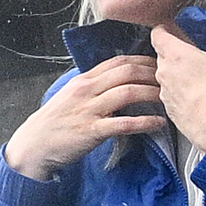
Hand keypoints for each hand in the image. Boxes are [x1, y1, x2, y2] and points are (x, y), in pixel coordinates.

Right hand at [3, 53, 164, 180]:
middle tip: (171, 79)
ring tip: (169, 98)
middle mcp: (86, 91)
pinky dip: (145, 122)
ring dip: (152, 94)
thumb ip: (93, 88)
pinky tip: (159, 123)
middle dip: (153, 73)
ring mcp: (89, 110)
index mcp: (83, 81)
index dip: (142, 60)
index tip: (160, 65)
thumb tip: (119, 84)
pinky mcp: (92, 131)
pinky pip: (124, 124)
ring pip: (128, 93)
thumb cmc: (55, 123)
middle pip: (126, 72)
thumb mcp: (71, 97)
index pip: (117, 61)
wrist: (34, 145)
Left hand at [152, 25, 205, 162]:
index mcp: (176, 55)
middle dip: (176, 53)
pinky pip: (172, 97)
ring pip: (166, 77)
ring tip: (200, 77)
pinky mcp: (170, 110)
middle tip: (195, 54)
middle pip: (163, 55)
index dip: (166, 29)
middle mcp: (164, 72)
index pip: (158, 33)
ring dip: (179, 75)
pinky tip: (200, 96)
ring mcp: (165, 93)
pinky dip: (182, 94)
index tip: (175, 30)